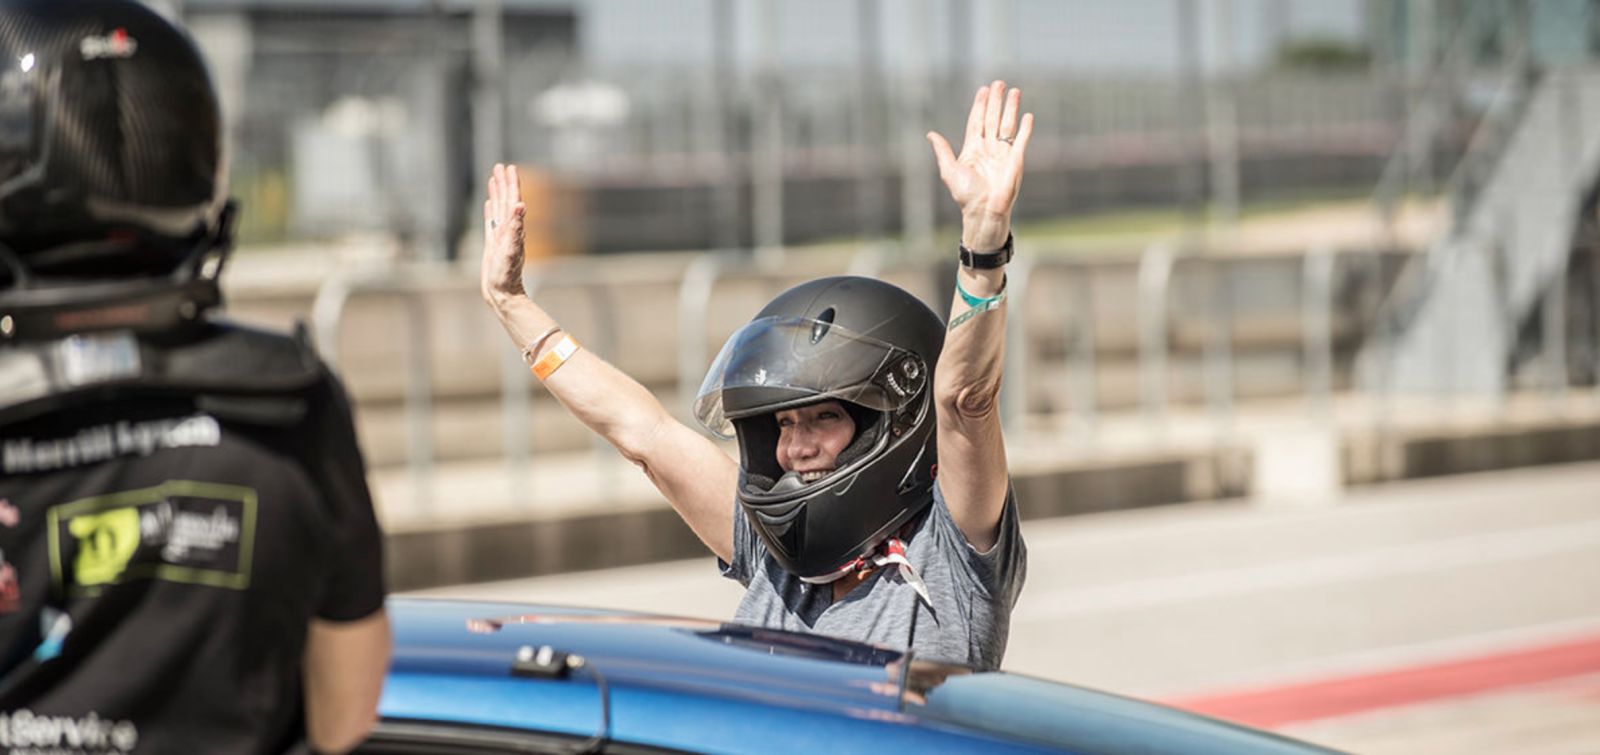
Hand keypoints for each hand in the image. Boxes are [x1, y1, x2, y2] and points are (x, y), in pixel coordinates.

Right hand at [480, 163, 527, 310]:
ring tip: (493, 179)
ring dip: (496, 193)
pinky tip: (489, 204)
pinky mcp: (492, 244)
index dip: (511, 184)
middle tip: (500, 166)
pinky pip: (491, 222)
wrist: (502, 293)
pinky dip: (491, 211)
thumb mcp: (510, 249)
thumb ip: (515, 227)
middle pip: (505, 200)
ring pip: (498, 209)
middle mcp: (508, 230)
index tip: (509, 168)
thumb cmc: (506, 275)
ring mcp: (500, 236)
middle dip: (503, 183)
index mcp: (513, 228)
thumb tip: (521, 205)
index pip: (512, 200)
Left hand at [927, 80, 1033, 250]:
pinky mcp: (1016, 160)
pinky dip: (1025, 128)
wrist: (983, 210)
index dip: (980, 105)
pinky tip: (1027, 115)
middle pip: (992, 118)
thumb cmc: (965, 194)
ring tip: (1014, 91)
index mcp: (973, 149)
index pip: (977, 121)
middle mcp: (989, 148)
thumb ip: (943, 150)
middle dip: (995, 101)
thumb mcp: (949, 170)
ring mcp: (1003, 153)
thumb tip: (931, 134)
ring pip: (1007, 124)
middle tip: (998, 83)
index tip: (983, 89)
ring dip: (1010, 108)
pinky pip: (1022, 140)